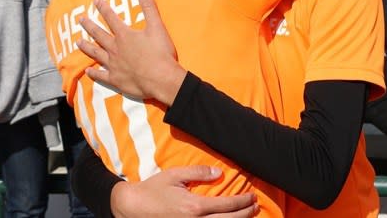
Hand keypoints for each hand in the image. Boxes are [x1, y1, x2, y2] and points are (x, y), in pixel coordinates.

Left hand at [78, 0, 186, 104]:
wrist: (160, 79)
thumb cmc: (160, 53)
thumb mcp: (157, 27)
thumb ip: (149, 8)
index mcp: (125, 35)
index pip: (111, 18)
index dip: (103, 8)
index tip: (95, 1)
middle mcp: (115, 48)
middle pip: (99, 35)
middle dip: (89, 25)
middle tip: (80, 19)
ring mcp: (113, 64)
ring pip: (96, 53)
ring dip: (86, 47)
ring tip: (78, 42)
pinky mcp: (115, 79)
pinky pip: (101, 75)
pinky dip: (93, 73)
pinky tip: (87, 71)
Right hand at [112, 166, 257, 217]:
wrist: (131, 208)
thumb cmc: (153, 190)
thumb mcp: (175, 175)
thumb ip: (198, 173)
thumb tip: (219, 173)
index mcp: (194, 206)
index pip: (227, 205)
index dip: (243, 201)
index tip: (252, 196)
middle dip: (246, 214)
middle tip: (255, 206)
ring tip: (247, 216)